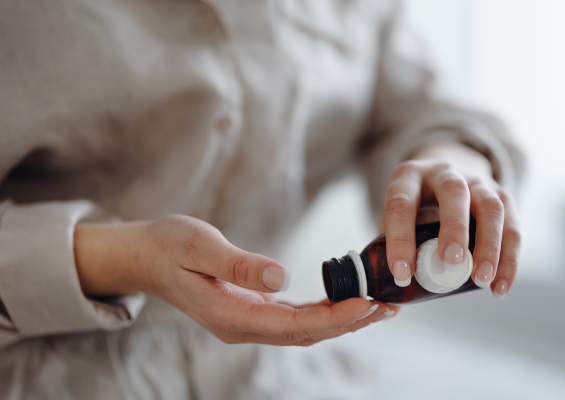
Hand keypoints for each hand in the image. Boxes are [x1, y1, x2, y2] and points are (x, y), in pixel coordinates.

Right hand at [74, 215, 396, 345]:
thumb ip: (237, 263)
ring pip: (303, 329)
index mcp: (231, 315)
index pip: (294, 325)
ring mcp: (246, 322)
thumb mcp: (197, 246)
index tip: (367, 302)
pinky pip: (294, 319)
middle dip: (349, 322)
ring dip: (342, 320)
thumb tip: (280, 277)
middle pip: (306, 333)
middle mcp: (242, 326)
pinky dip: (324, 312)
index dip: (334, 317)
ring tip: (378, 306)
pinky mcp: (250, 311)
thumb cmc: (168, 246)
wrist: (145, 257)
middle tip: (388, 306)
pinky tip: (344, 302)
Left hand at [382, 142, 520, 298]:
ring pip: (491, 207)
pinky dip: (510, 258)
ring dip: (490, 246)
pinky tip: (500, 286)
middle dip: (454, 228)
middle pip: (454, 192)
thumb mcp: (393, 218)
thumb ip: (385, 255)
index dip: (400, 238)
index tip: (403, 275)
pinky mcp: (502, 196)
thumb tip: (388, 307)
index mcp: (408, 177)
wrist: (442, 174)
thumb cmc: (413, 207)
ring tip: (481, 281)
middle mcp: (444, 173)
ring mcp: (477, 181)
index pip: (401, 204)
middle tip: (452, 263)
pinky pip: (513, 225)